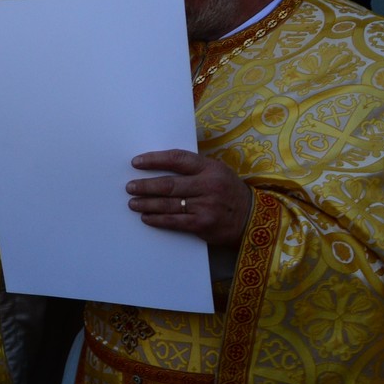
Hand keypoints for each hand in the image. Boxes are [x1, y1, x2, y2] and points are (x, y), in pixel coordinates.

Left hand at [126, 149, 254, 246]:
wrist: (252, 219)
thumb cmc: (229, 192)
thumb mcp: (218, 172)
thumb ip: (194, 168)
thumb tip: (159, 166)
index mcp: (210, 168)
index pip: (177, 159)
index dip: (154, 160)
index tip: (136, 163)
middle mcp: (208, 185)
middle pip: (168, 184)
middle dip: (145, 186)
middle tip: (130, 187)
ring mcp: (206, 206)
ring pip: (168, 204)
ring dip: (147, 204)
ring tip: (133, 203)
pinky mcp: (203, 224)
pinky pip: (174, 221)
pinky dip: (157, 219)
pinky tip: (146, 217)